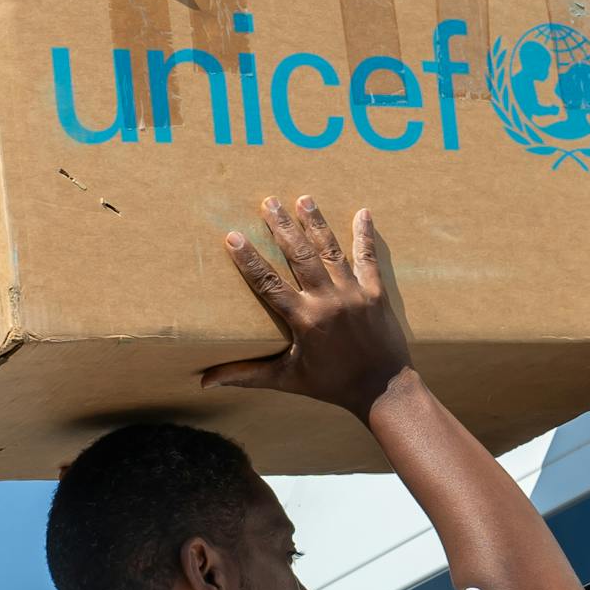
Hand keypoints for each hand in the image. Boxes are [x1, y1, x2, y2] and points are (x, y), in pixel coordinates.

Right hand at [207, 198, 417, 417]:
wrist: (383, 390)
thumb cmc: (331, 385)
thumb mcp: (286, 380)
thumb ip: (246, 375)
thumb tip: (205, 381)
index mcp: (304, 320)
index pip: (268, 284)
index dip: (249, 260)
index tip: (232, 236)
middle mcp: (328, 301)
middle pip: (300, 256)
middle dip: (283, 227)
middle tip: (269, 201)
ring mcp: (354, 294)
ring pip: (331, 251)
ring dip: (317, 223)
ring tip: (304, 199)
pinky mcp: (376, 293)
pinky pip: (368, 258)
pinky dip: (365, 235)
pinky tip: (363, 212)